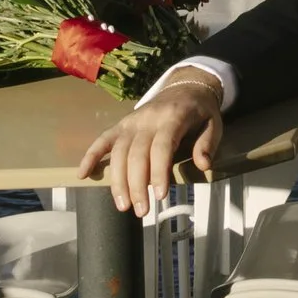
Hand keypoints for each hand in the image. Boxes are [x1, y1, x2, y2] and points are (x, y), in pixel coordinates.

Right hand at [80, 70, 222, 216]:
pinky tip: (83, 175)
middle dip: (137, 185)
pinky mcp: (121, 125)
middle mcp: (147, 119)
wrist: (186, 86)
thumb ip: (207, 144)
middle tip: (141, 211)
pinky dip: (91, 156)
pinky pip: (102, 140)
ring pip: (118, 152)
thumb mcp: (214, 124)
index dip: (160, 171)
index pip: (162, 147)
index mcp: (173, 117)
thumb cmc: (200, 111)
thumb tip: (203, 165)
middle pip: (137, 154)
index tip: (161, 195)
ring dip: (118, 180)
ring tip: (123, 205)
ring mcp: (131, 122)